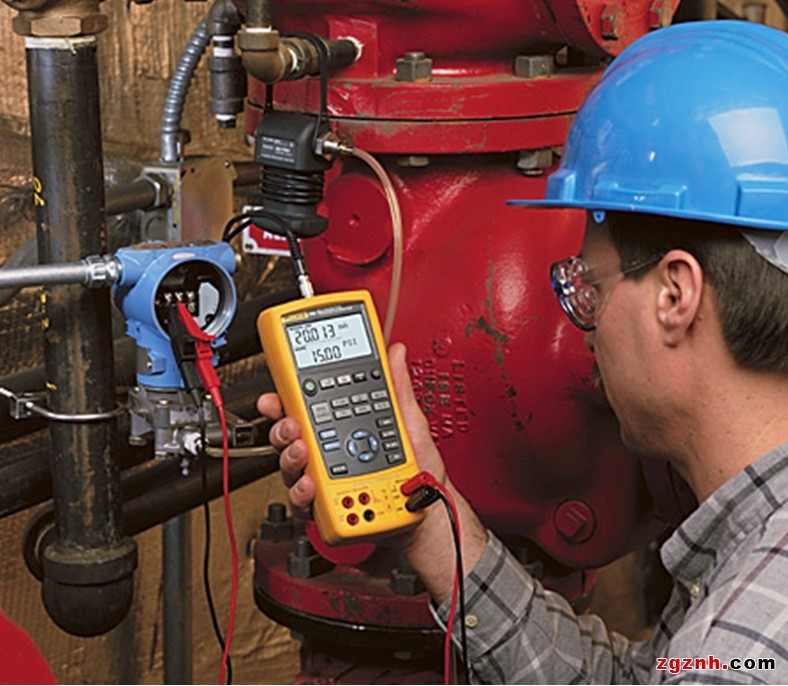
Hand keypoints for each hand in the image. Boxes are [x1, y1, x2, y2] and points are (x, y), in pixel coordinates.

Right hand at [256, 342, 445, 515]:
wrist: (427, 510)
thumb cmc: (419, 469)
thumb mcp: (410, 423)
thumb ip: (397, 388)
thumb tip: (396, 353)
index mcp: (344, 426)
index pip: (306, 408)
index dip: (284, 401)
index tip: (275, 397)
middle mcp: (330, 452)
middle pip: (290, 437)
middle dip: (283, 429)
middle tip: (292, 426)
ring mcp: (327, 479)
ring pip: (291, 468)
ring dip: (290, 459)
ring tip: (303, 453)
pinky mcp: (328, 507)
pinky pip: (304, 502)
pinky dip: (302, 494)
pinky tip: (311, 485)